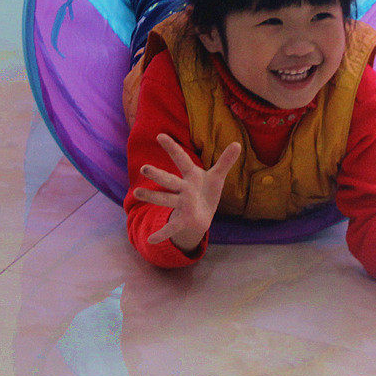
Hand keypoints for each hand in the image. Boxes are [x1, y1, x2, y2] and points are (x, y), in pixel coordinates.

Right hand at [133, 134, 241, 252]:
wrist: (203, 215)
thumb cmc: (207, 191)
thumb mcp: (217, 176)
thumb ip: (225, 161)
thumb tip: (237, 143)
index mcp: (191, 175)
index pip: (181, 159)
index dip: (172, 147)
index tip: (160, 135)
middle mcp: (183, 188)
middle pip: (169, 180)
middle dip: (157, 175)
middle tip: (143, 168)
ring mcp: (181, 204)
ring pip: (165, 200)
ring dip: (151, 197)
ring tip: (137, 192)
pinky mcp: (183, 220)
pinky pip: (171, 227)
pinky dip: (162, 234)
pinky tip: (151, 240)